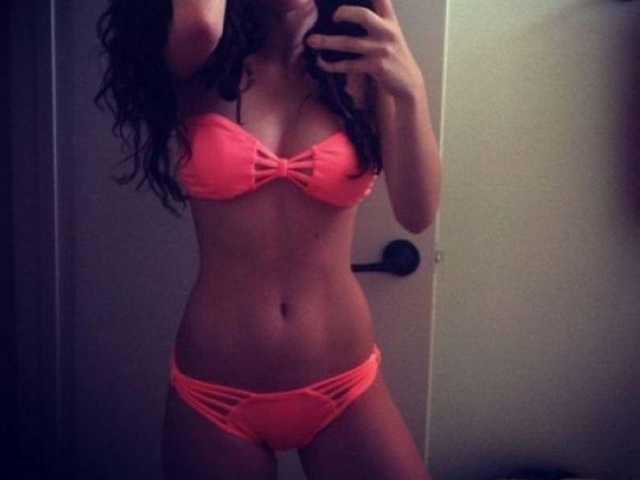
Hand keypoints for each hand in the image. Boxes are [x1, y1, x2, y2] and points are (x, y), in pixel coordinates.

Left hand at [305, 0, 423, 101]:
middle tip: (331, 16)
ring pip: (349, 43)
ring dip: (327, 42)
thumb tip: (349, 14)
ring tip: (311, 41)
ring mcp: (381, 49)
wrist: (409, 83)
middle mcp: (387, 32)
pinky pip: (349, 64)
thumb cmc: (394, 58)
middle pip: (363, 15)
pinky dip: (333, 64)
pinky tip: (322, 63)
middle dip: (344, 13)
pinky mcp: (376, 66)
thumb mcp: (391, 35)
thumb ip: (377, 23)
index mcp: (390, 21)